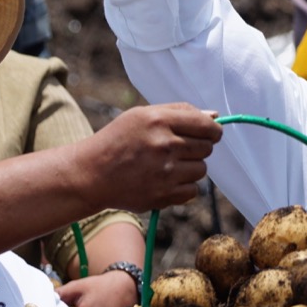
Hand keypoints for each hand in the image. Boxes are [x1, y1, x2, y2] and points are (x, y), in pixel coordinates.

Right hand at [88, 103, 221, 211]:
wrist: (91, 174)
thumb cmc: (118, 140)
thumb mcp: (142, 115)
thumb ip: (180, 112)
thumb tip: (215, 116)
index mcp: (159, 120)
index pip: (207, 126)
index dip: (213, 131)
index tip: (209, 134)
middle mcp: (164, 145)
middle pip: (207, 148)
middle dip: (197, 148)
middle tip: (177, 150)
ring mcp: (165, 172)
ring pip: (201, 170)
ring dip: (190, 168)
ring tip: (167, 165)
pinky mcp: (163, 195)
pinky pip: (193, 190)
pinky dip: (183, 187)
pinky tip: (165, 180)